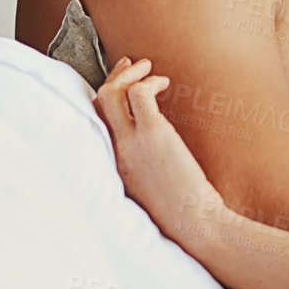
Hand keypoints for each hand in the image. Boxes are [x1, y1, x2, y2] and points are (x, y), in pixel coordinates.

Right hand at [93, 57, 226, 254]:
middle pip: (98, 103)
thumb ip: (143, 167)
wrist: (193, 224)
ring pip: (113, 94)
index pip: (94, 122)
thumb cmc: (181, 210)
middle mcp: (114, 152)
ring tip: (150, 69)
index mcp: (111, 165)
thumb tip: (156, 152)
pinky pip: (140, 94)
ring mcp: (131, 143)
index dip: (104, 96)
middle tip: (134, 64)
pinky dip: (149, 81)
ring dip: (130, 74)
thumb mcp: (151, 188)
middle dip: (114, 76)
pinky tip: (164, 84)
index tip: (119, 81)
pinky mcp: (153, 135)